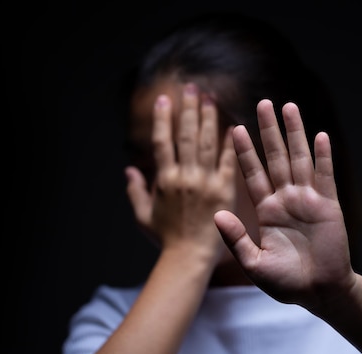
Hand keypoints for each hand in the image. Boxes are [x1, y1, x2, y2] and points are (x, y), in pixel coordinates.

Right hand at [126, 83, 236, 257]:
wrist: (189, 258)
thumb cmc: (165, 239)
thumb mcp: (143, 215)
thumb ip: (136, 191)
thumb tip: (129, 170)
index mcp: (165, 180)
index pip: (162, 142)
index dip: (162, 118)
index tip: (164, 98)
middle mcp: (185, 177)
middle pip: (187, 136)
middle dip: (189, 109)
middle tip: (193, 87)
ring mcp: (205, 183)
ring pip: (207, 144)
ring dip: (209, 118)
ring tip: (211, 98)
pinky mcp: (224, 191)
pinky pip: (227, 162)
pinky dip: (230, 144)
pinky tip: (232, 126)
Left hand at [214, 99, 354, 309]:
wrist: (320, 292)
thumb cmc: (286, 282)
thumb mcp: (254, 263)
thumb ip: (236, 240)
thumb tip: (217, 215)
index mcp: (266, 211)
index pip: (253, 174)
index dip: (244, 152)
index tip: (235, 128)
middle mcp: (285, 199)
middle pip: (275, 157)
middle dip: (269, 131)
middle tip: (263, 103)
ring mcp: (308, 200)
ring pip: (299, 159)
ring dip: (295, 133)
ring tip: (289, 107)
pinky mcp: (328, 205)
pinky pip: (325, 176)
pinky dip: (323, 157)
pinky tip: (320, 136)